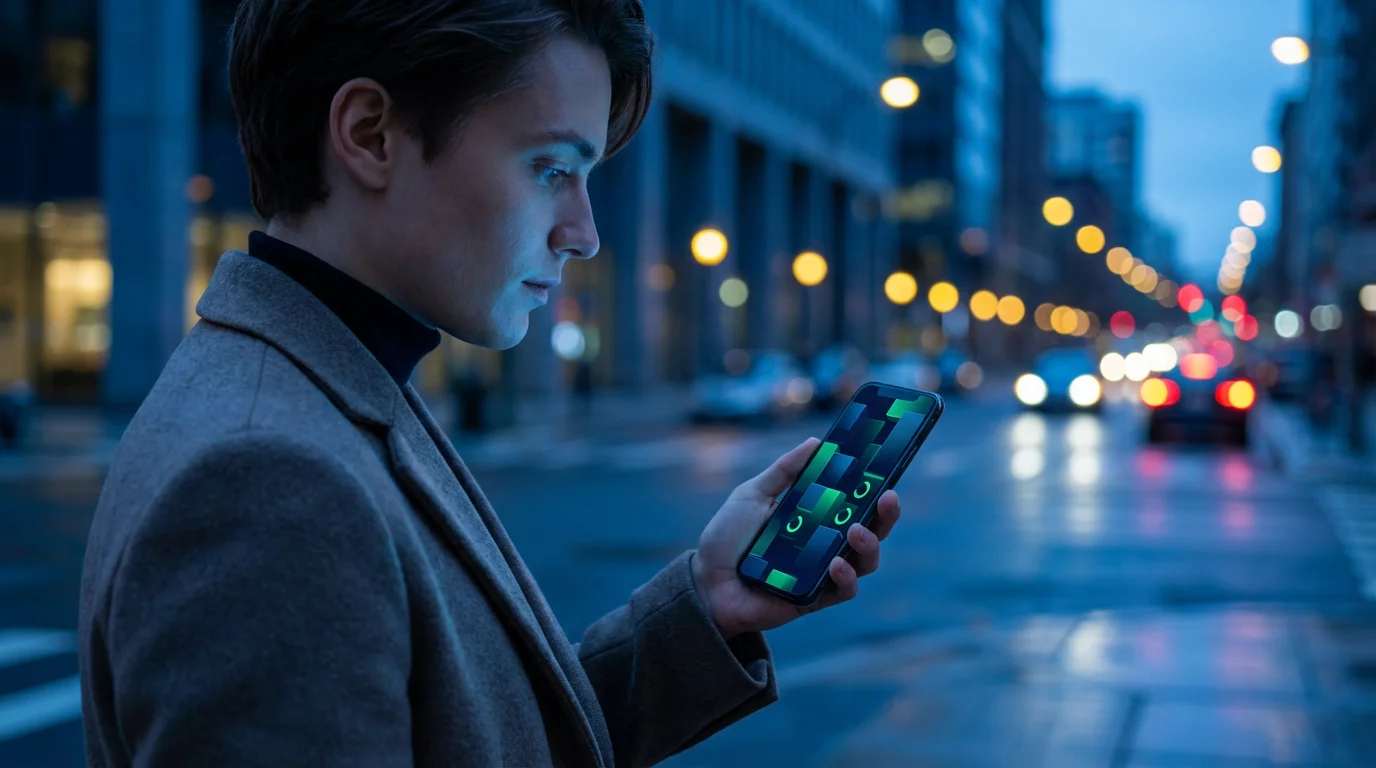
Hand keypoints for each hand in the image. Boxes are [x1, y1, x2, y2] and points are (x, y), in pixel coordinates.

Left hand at [691, 437, 902, 639]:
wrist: (706, 581)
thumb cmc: (727, 538)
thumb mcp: (752, 495)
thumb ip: (783, 471)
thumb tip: (816, 442)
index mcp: (815, 517)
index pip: (855, 502)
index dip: (875, 488)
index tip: (886, 470)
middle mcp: (826, 543)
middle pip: (872, 530)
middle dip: (887, 515)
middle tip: (888, 497)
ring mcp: (823, 572)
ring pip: (866, 561)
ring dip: (869, 544)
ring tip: (855, 531)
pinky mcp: (815, 598)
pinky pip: (844, 590)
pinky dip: (846, 576)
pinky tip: (836, 564)